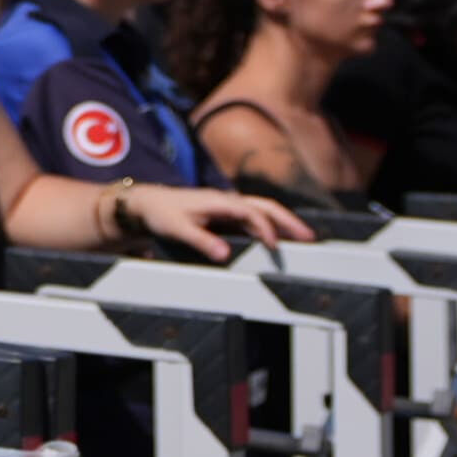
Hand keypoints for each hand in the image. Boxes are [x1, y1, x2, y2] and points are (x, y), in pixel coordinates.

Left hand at [133, 185, 308, 263]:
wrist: (147, 204)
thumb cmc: (161, 214)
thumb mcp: (177, 229)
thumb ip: (201, 241)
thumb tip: (224, 254)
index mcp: (218, 202)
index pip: (251, 212)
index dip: (265, 228)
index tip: (275, 247)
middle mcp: (227, 201)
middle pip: (265, 206)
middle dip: (288, 220)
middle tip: (310, 237)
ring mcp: (227, 207)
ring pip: (262, 211)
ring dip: (283, 223)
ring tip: (303, 239)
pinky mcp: (225, 215)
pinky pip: (253, 218)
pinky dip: (270, 227)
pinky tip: (278, 240)